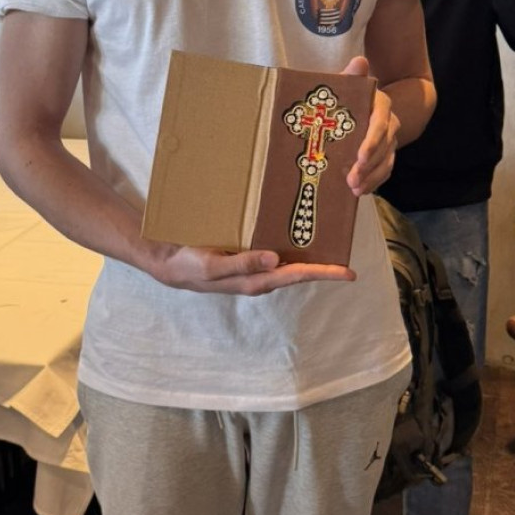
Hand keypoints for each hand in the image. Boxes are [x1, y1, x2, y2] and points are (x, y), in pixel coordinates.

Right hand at [149, 244, 354, 294]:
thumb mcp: (211, 267)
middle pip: (298, 272)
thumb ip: (241, 264)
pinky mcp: (247, 257)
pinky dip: (289, 245)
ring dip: (308, 256)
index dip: (323, 274)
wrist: (167, 262)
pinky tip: (296, 233)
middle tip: (347, 261)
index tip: (348, 273)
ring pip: (288, 262)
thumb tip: (275, 260)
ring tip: (330, 243)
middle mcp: (260, 275)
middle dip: (323, 267)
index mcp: (255, 280)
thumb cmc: (189, 266)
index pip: (296, 276)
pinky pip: (274, 252)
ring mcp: (254, 267)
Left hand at [341, 56, 398, 195]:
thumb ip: (351, 76)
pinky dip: (375, 181)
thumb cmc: (346, 96)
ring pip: (386, 161)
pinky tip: (362, 191)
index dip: (372, 140)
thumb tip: (360, 61)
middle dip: (369, 165)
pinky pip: (385, 170)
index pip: (381, 122)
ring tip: (355, 189)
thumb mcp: (346, 85)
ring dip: (372, 177)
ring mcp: (389, 140)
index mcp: (380, 104)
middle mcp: (389, 122)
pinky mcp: (386, 154)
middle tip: (352, 180)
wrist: (359, 106)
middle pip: (384, 146)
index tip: (359, 156)